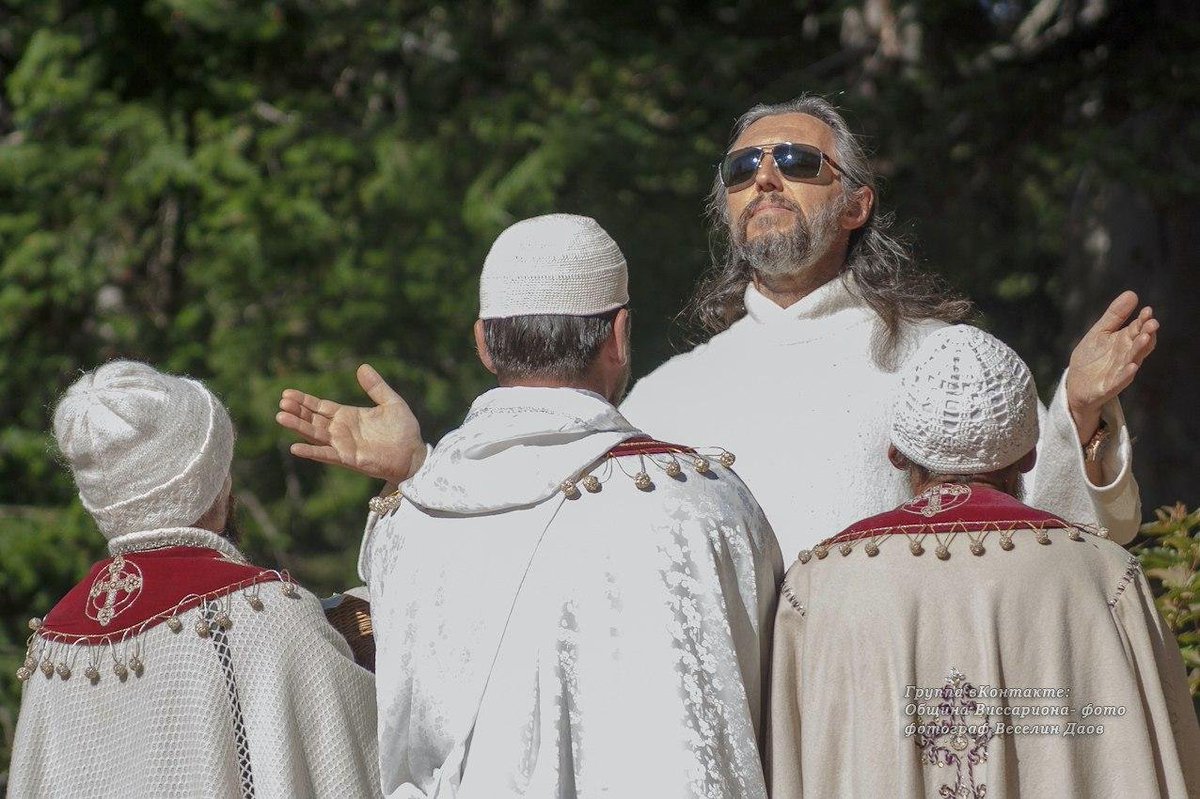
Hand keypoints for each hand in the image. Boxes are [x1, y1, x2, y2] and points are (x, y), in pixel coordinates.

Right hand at [276, 364, 427, 483]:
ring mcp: (343, 445)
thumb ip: (376, 387)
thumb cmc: (404, 431)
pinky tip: (295, 447)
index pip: (320, 407)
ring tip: (281, 417)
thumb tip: (362, 367)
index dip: (304, 401)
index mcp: (348, 416)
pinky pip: (326, 455)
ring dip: (298, 427)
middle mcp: (341, 431)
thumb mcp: (391, 403)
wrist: (413, 455)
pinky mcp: (348, 459)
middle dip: (297, 411)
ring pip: (315, 434)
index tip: (286, 393)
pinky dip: (311, 451)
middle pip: (313, 419)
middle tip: (281, 403)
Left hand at [1066, 291, 1158, 441]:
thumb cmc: (1092, 357)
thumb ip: (1115, 316)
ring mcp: (1120, 371)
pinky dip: (1126, 374)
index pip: (1137, 328)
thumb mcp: (1099, 332)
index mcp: (1125, 341)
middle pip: (1139, 343)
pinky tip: (1133, 367)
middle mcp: (1126, 355)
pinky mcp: (1110, 386)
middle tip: (1152, 323)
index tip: (1147, 310)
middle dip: (1146, 333)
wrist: (1076, 385)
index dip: (1143, 320)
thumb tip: (1132, 293)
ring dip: (1139, 350)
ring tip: (1144, 338)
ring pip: (1133, 359)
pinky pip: (1120, 380)